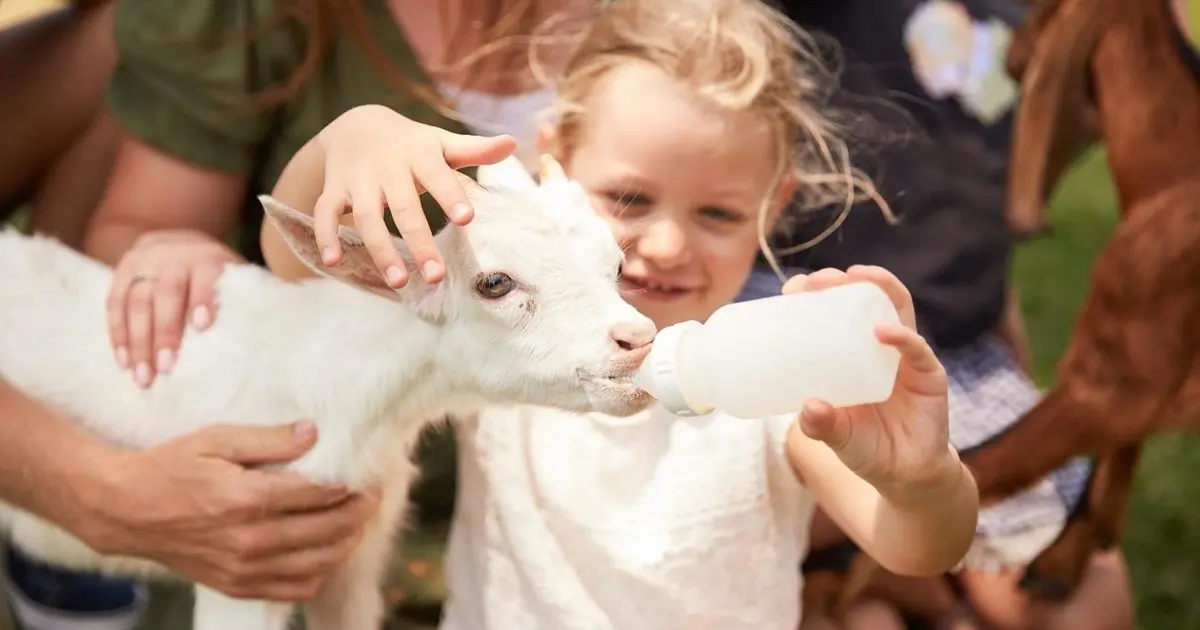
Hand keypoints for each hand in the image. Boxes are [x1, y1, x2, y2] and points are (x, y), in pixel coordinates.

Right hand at [84, 421, 379, 601]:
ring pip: (320, 564)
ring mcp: (244, 568)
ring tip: (353, 522)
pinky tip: (324, 551)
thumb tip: (313, 433)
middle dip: (359, 513)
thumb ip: (269, 439)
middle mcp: (250, 539)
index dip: (353, 486)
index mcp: (247, 499)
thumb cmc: (171, 467)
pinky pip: (296, 589)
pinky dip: (320, 572)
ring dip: (346, 543)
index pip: (321, 495)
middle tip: (369, 496)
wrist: (126, 510)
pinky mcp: (237, 585)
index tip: (368, 476)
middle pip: (329, 531)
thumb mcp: (218, 439)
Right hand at [107, 230, 241, 388]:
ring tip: (143, 376)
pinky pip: (114, 303)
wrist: (179, 241)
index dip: (202, 298)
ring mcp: (144, 260)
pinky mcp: (122, 270)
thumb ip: (242, 300)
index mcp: (207, 256)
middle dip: (165, 332)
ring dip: (138, 342)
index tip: (202, 326)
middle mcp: (173, 255)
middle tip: (167, 368)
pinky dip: (118, 334)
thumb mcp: (233, 278)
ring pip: (136, 300)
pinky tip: (124, 362)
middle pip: (165, 293)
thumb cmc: (217, 274)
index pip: (204, 275)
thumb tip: (261, 340)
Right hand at [313, 104, 515, 287]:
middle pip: (404, 207)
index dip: (451, 195)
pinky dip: (326, 235)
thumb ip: (474, 149)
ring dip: (380, 249)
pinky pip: (326, 212)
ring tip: (399, 283)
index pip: (437, 175)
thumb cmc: (411, 143)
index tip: (467, 219)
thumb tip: (513, 143)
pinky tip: (333, 262)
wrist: (356, 124)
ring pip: (367, 216)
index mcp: (419, 155)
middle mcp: (388, 168)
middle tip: (437, 276)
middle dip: (419, 242)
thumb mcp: (440, 143)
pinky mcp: (334, 189)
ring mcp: (359, 180)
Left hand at [785, 265, 952, 496]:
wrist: (906, 477)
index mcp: (850, 355)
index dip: (815, 297)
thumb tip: (807, 407)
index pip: (833, 314)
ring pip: (896, 310)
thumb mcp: (836, 437)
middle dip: (844, 283)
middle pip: (865, 301)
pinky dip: (901, 337)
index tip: (791, 290)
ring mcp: (905, 358)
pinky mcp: (928, 376)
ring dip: (880, 288)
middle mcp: (877, 348)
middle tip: (820, 279)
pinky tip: (883, 332)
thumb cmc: (866, 448)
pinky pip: (917, 350)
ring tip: (858, 276)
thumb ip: (820, 425)